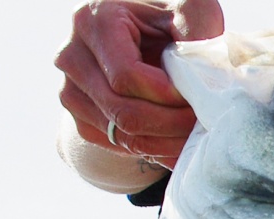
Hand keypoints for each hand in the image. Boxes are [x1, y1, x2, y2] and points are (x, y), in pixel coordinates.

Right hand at [55, 0, 224, 169]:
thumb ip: (198, 25)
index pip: (126, 76)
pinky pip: (116, 146)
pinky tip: (177, 141)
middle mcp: (72, 56)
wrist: (144, 42)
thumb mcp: (190, 10)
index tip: (196, 99)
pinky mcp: (79, 117)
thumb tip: (202, 66)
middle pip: (122, 110)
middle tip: (203, 125)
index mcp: (94, 20)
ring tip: (196, 136)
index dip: (166, 95)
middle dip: (170, 124)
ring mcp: (70, 90)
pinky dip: (153, 149)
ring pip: (120, 134)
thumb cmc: (170, 22)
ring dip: (165, 143)